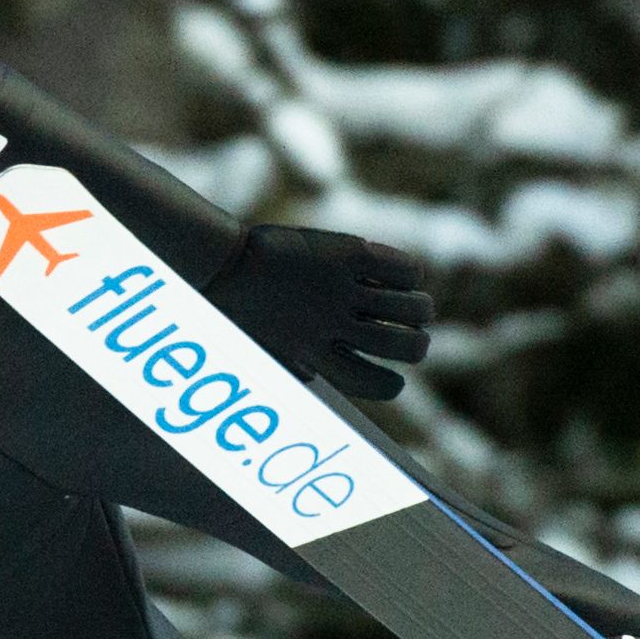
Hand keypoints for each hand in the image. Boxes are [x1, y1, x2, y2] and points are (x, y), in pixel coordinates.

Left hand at [205, 223, 435, 399]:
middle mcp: (331, 326)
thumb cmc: (235, 313)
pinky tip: (402, 274)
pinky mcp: (347, 253)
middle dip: (419, 345)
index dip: (392, 384)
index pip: (375, 385)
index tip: (395, 377)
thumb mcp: (265, 353)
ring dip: (421, 308)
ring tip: (417, 305)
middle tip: (416, 337)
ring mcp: (340, 288)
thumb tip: (318, 378)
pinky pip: (401, 268)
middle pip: (404, 346)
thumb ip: (298, 367)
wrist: (218, 264)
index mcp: (314, 357)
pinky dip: (410, 273)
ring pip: (411, 307)